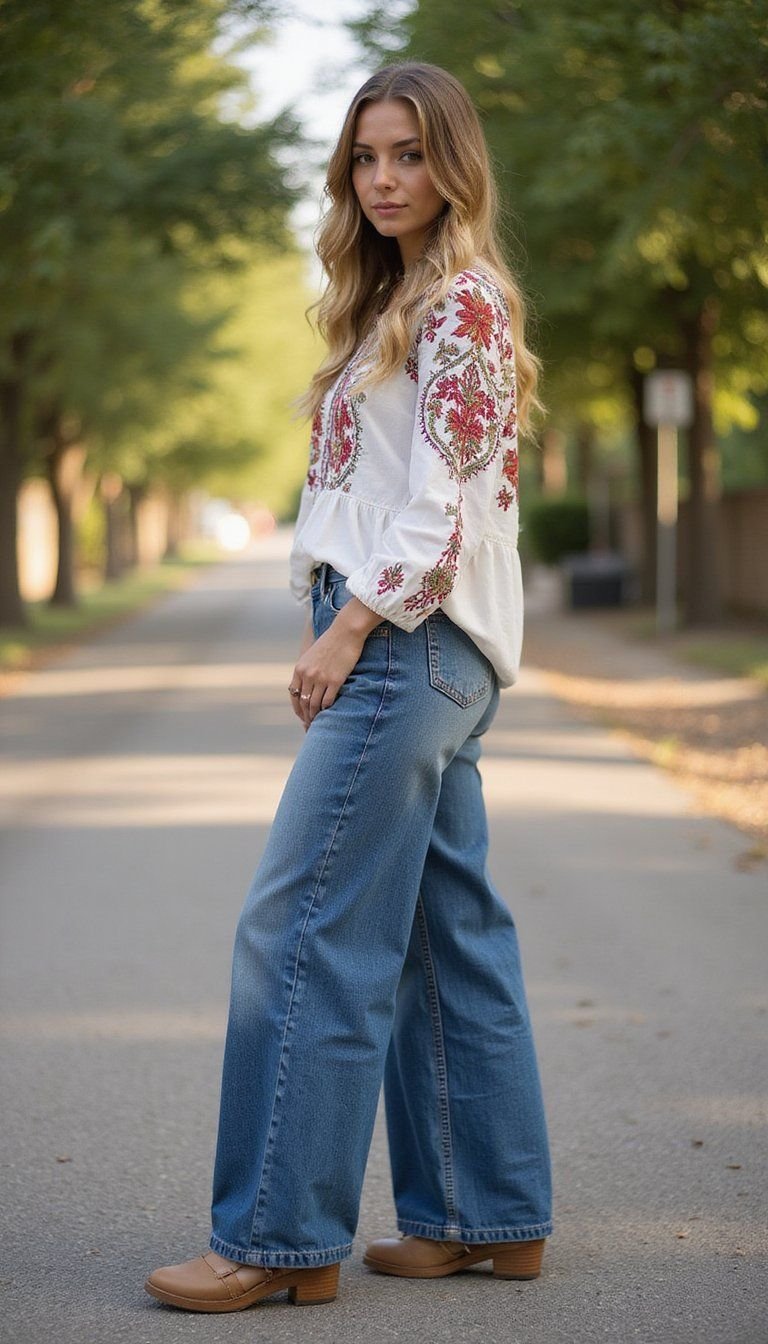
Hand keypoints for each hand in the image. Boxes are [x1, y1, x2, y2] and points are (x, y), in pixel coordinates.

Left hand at [288, 597, 381, 728]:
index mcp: (300, 669)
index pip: (294, 695)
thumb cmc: (331, 642)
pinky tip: (330, 714)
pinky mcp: (335, 681)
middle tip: (310, 726)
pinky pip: (328, 701)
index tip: (302, 717)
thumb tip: (308, 685)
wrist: (345, 632)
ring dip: (316, 717)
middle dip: (306, 717)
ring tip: (320, 724)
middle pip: (303, 703)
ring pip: (314, 705)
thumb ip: (307, 670)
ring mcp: (320, 678)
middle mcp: (307, 675)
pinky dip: (327, 710)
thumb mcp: (312, 655)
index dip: (297, 709)